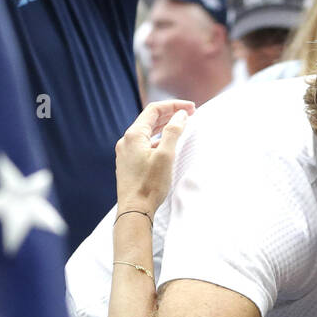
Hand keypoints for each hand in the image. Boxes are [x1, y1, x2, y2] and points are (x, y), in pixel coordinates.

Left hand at [114, 99, 194, 217]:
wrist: (134, 211)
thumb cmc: (150, 185)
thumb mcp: (166, 155)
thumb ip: (173, 131)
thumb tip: (181, 114)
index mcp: (134, 135)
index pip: (154, 110)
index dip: (174, 105)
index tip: (192, 108)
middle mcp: (126, 141)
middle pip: (149, 119)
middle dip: (170, 114)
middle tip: (189, 114)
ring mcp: (125, 153)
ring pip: (146, 133)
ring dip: (163, 127)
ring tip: (180, 127)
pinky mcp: (128, 164)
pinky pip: (143, 145)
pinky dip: (156, 140)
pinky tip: (165, 146)